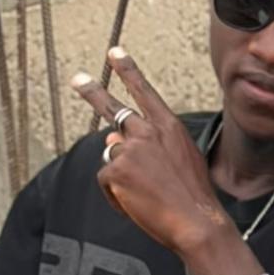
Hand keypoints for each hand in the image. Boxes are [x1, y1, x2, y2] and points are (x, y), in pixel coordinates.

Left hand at [75, 50, 224, 261]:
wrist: (197, 221)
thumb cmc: (192, 195)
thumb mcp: (179, 160)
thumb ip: (147, 145)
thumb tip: (110, 138)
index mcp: (169, 127)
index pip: (144, 92)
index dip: (128, 71)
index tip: (115, 53)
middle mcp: (148, 132)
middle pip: (114, 109)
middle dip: (92, 92)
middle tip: (77, 79)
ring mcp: (130, 149)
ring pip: (112, 156)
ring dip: (122, 175)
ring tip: (146, 194)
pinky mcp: (116, 170)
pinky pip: (106, 180)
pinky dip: (117, 195)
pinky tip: (138, 203)